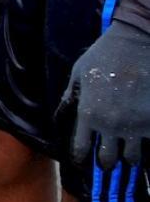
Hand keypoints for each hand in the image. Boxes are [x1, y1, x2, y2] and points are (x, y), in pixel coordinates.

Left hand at [58, 20, 149, 170]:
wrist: (139, 40)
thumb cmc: (106, 53)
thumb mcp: (80, 73)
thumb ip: (71, 97)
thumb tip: (62, 114)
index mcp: (89, 114)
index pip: (80, 150)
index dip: (81, 158)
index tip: (83, 160)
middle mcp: (111, 124)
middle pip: (107, 159)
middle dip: (107, 161)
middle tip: (110, 158)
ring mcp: (136, 124)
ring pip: (133, 157)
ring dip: (130, 155)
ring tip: (130, 150)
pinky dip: (148, 142)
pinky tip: (144, 136)